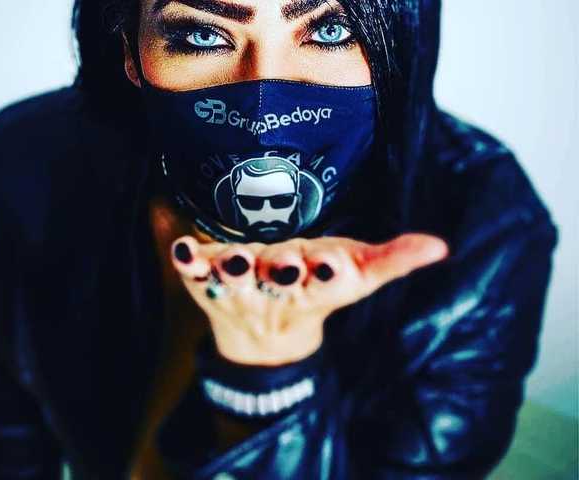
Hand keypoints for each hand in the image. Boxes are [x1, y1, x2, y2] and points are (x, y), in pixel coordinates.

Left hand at [170, 234, 447, 365]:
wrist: (260, 333)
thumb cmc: (312, 288)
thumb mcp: (355, 275)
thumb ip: (392, 259)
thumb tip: (439, 246)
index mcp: (317, 285)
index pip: (331, 282)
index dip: (332, 273)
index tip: (333, 266)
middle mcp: (277, 287)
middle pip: (282, 279)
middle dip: (284, 271)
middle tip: (287, 264)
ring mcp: (240, 285)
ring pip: (237, 277)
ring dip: (234, 267)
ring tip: (231, 258)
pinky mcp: (207, 279)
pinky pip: (195, 271)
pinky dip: (187, 261)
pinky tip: (180, 246)